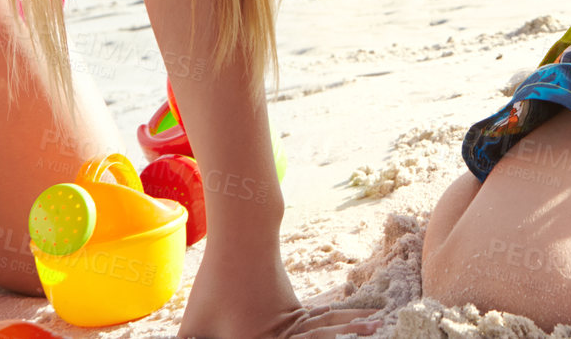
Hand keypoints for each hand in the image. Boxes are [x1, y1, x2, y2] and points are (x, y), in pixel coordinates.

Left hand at [180, 244, 376, 337]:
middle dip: (343, 336)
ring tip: (375, 326)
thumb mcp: (195, 326)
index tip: (340, 337)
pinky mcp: (293, 307)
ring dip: (349, 328)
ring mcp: (293, 318)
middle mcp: (283, 334)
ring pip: (326, 330)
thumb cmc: (214, 286)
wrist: (241, 241)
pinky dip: (339, 322)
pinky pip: (322, 321)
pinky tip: (354, 322)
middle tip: (374, 332)